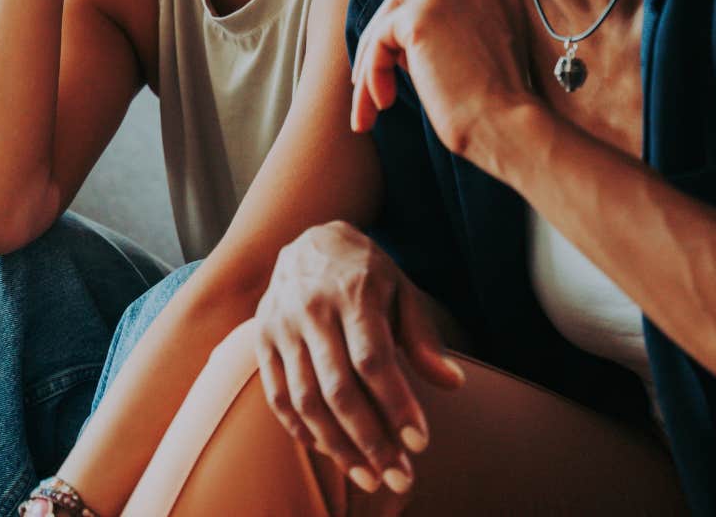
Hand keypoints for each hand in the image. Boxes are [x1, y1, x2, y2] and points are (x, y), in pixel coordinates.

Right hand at [253, 221, 465, 495]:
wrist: (307, 239)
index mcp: (352, 293)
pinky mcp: (262, 342)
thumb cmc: (364, 271)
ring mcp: (281, 327)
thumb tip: (452, 383)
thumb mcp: (402, 290)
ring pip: (306, 399)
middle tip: (397, 476)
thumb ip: (422, 338)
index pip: (373, 360)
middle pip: (338, 388)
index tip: (420, 444)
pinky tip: (329, 451)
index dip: (396, 405)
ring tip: (367, 476)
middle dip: (369, 440)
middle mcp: (312, 310)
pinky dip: (302, 430)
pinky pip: (278, 396)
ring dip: (337, 446)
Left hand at [350, 0, 535, 166]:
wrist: (509, 128)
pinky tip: (382, 104)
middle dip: (381, 41)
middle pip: (405, 1)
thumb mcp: (478, 63)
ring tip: (369, 110)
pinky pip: (379, 40)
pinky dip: (372, 73)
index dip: (409, 38)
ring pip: (387, 23)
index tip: (399, 75)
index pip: (433, 2)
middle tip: (366, 83)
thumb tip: (401, 49)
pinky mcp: (421, 16)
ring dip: (371, 67)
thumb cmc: (496, 113)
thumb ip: (449, 41)